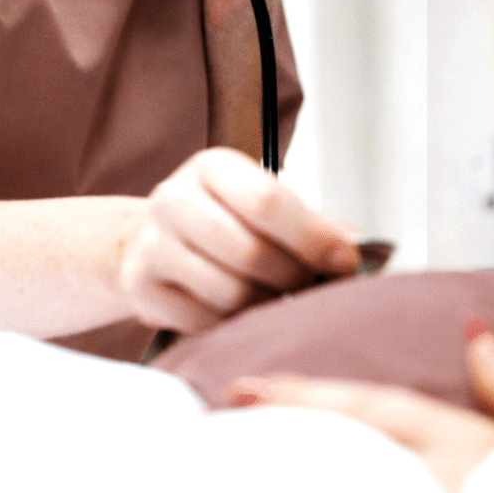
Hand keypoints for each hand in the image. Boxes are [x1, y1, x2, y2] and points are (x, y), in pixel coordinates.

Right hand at [119, 148, 358, 332]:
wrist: (151, 242)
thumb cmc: (224, 222)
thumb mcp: (263, 205)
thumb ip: (312, 224)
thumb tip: (352, 249)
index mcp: (212, 167)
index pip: (268, 202)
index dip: (313, 238)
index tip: (344, 262)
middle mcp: (174, 198)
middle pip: (251, 253)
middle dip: (295, 279)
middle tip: (311, 288)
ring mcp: (151, 245)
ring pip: (230, 293)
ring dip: (267, 305)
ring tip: (278, 300)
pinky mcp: (140, 288)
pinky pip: (204, 322)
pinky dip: (233, 325)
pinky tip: (242, 313)